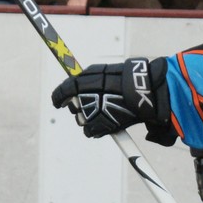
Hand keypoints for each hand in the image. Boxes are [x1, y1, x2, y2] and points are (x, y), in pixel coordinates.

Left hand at [51, 57, 172, 139]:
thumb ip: (90, 78)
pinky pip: (89, 131)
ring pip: (81, 119)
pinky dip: (96, 129)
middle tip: (92, 103)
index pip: (63, 90)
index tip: (59, 101)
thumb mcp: (105, 71)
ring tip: (105, 112)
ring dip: (89, 117)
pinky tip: (107, 123)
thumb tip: (78, 80)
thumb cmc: (129, 78)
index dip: (59, 97)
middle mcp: (82, 98)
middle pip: (73, 106)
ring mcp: (90, 113)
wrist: (144, 90)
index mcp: (82, 82)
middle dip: (79, 106)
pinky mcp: (98, 126)